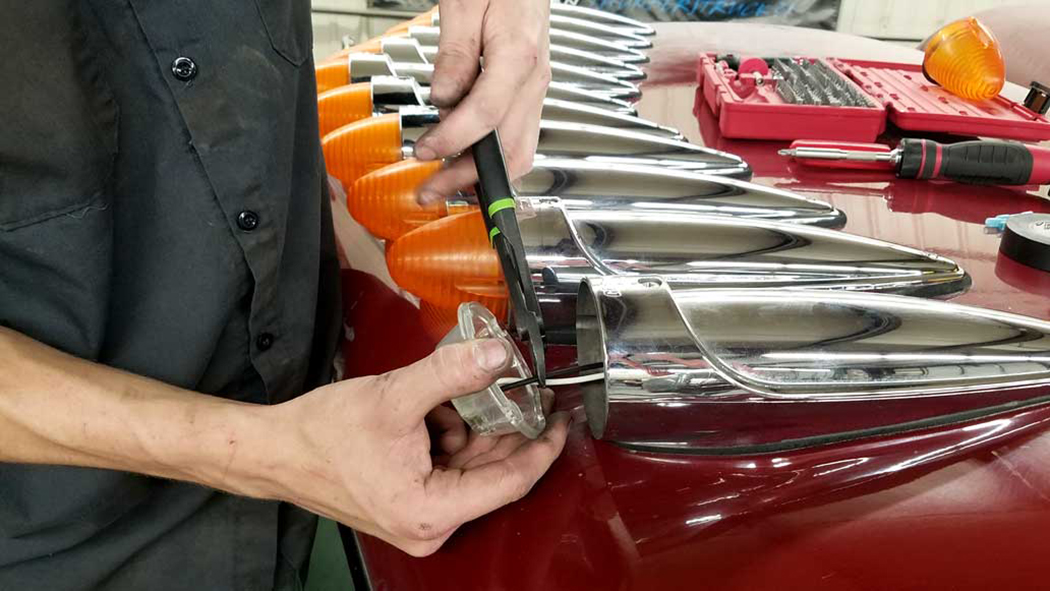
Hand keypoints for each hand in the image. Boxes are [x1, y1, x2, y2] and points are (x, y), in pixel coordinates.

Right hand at [259, 338, 570, 555]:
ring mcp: (419, 519)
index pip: (511, 481)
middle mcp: (429, 526)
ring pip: (471, 467)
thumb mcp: (395, 396)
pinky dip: (451, 436)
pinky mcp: (409, 505)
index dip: (542, 446)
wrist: (275, 453)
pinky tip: (434, 410)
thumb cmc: (322, 435)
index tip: (560, 418)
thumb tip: (499, 354)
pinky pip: (449, 469)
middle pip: (492, 473)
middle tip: (524, 389)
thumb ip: (451, 373)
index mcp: (431, 512)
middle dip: (507, 428)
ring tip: (458, 393)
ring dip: (473, 429)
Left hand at [412, 0, 550, 202]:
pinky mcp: (529, 92)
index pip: (486, 114)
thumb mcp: (465, 3)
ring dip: (481, 174)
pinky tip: (464, 160)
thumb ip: (455, 53)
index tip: (424, 151)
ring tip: (443, 182)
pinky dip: (492, 157)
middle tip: (431, 189)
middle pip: (510, 148)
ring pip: (519, 151)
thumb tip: (443, 97)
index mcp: (518, 54)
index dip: (453, 140)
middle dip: (468, 177)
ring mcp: (535, 89)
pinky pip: (516, 136)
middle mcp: (534, 79)